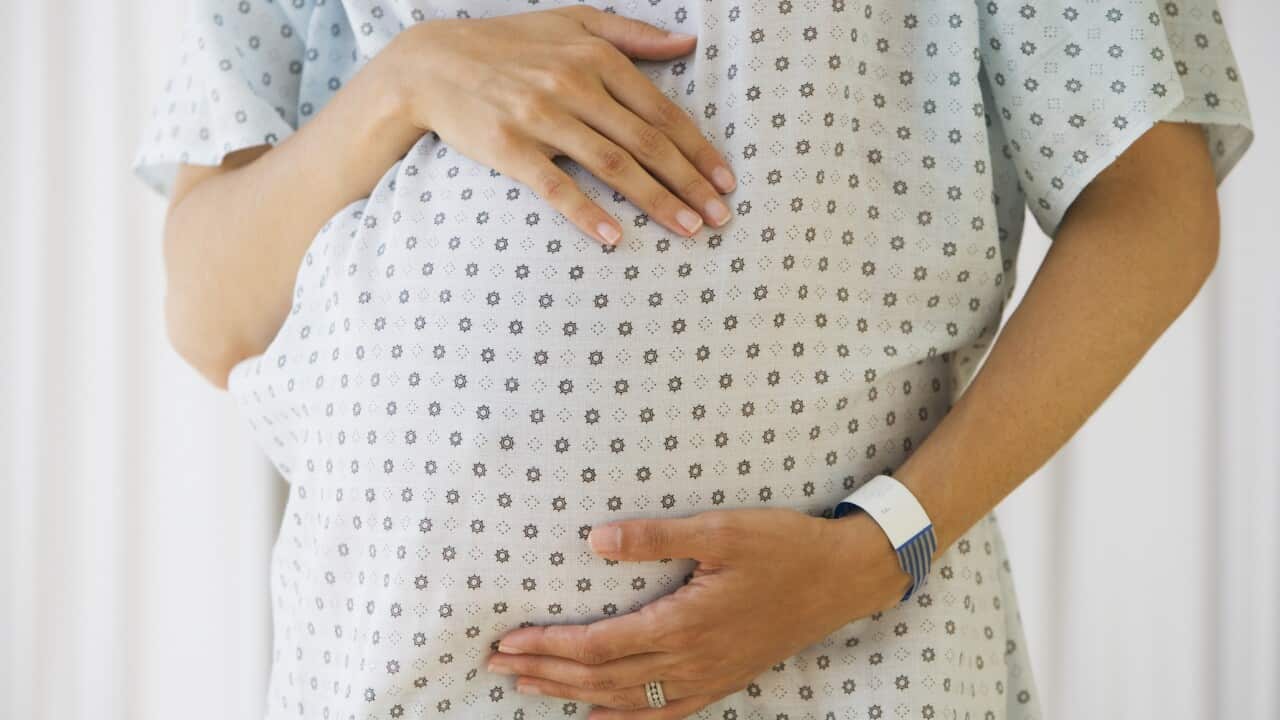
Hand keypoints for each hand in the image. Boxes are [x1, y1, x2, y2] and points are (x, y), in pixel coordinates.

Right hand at [377, 6, 736, 246]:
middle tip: (720, 216)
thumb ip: (632, 34)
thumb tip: (689, 41)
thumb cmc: (508, 44)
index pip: (661, 112)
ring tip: (688, 229)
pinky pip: (556, 186)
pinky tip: (615, 238)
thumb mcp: (572, 21)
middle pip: (645, 143)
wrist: (430, 64)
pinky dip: (587, 213)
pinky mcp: (508, 148)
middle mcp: (573, 85)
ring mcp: (540, 117)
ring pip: (612, 165)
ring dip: (656, 201)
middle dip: (690, 183)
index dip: (698, 149)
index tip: (726, 180)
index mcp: (595, 56)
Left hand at [485, 507, 910, 718]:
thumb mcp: (722, 530)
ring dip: (573, 695)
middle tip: (498, 667)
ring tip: (530, 687)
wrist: (843, 579)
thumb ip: (657, 538)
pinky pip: (666, 713)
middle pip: (602, 679)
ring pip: (627, 700)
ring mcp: (708, 677)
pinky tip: (599, 718)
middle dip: (545, 674)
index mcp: (684, 624)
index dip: (548, 647)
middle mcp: (691, 661)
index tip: (508, 642)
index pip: (598, 646)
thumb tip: (596, 541)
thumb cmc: (784, 548)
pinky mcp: (723, 680)